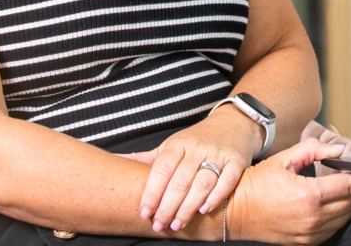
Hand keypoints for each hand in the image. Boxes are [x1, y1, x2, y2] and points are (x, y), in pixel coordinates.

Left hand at [126, 111, 262, 231]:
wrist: (232, 125)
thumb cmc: (195, 140)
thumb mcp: (170, 146)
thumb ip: (145, 159)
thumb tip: (114, 162)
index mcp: (176, 145)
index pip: (160, 170)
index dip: (151, 193)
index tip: (144, 212)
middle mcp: (196, 148)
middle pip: (179, 180)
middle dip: (167, 206)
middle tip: (159, 224)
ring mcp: (217, 154)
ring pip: (201, 183)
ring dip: (188, 207)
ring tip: (178, 224)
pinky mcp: (237, 162)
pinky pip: (227, 181)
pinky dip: (216, 197)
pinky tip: (204, 210)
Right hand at [226, 139, 350, 244]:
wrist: (233, 212)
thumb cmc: (255, 185)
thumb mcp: (283, 159)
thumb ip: (313, 150)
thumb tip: (336, 152)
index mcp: (309, 195)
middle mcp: (313, 218)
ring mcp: (311, 233)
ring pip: (346, 215)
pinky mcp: (307, 242)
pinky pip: (334, 227)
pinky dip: (340, 214)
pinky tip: (336, 202)